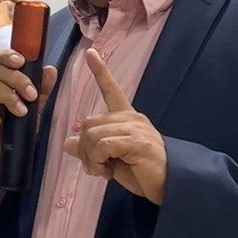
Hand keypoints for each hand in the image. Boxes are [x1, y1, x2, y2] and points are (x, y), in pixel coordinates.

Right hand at [0, 48, 58, 168]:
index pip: (0, 59)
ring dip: (8, 96)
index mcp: (5, 80)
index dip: (8, 55)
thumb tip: (51, 70)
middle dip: (17, 79)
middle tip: (31, 95)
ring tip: (22, 112)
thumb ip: (42, 89)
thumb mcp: (36, 108)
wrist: (6, 155)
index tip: (21, 61)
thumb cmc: (19, 127)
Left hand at [62, 49, 167, 204]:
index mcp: (127, 118)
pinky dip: (98, 161)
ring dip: (91, 159)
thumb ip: (91, 150)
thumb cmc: (142, 172)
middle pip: (89, 123)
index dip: (101, 72)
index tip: (91, 53)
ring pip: (93, 135)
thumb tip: (67, 142)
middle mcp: (131, 118)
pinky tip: (109, 172)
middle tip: (95, 167)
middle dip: (85, 149)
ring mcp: (135, 128)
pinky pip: (103, 145)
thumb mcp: (111, 160)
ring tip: (103, 171)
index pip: (112, 90)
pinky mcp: (136, 141)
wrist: (171, 184)